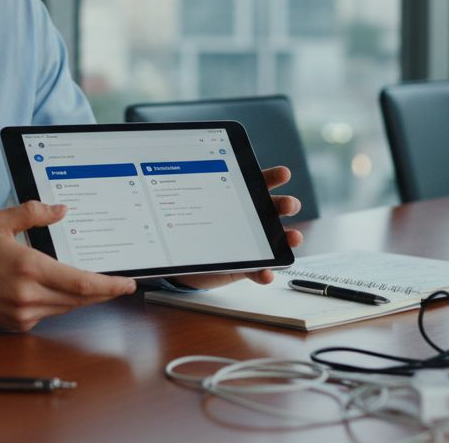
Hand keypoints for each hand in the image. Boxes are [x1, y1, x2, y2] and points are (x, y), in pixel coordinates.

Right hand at [0, 201, 136, 330]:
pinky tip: (66, 293)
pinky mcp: (18, 324)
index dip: (109, 285)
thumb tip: (60, 210)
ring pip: (67, 308)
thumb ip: (32, 212)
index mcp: (28, 268)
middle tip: (122, 285)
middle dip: (104, 292)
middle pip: (80, 299)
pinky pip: (50, 314)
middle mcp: (28, 295)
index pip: (81, 283)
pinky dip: (62, 303)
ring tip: (99, 287)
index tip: (127, 283)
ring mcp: (23, 313)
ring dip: (85, 298)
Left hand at [168, 165, 303, 289]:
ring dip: (288, 237)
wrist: (187, 259)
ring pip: (277, 237)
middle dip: (285, 204)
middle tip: (289, 204)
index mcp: (240, 197)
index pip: (259, 181)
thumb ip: (180, 196)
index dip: (272, 176)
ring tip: (293, 238)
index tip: (283, 173)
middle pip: (274, 207)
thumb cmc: (192, 228)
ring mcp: (253, 242)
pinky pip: (260, 270)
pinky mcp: (247, 266)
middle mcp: (252, 217)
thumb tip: (155, 178)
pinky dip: (264, 272)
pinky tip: (266, 273)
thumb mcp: (187, 209)